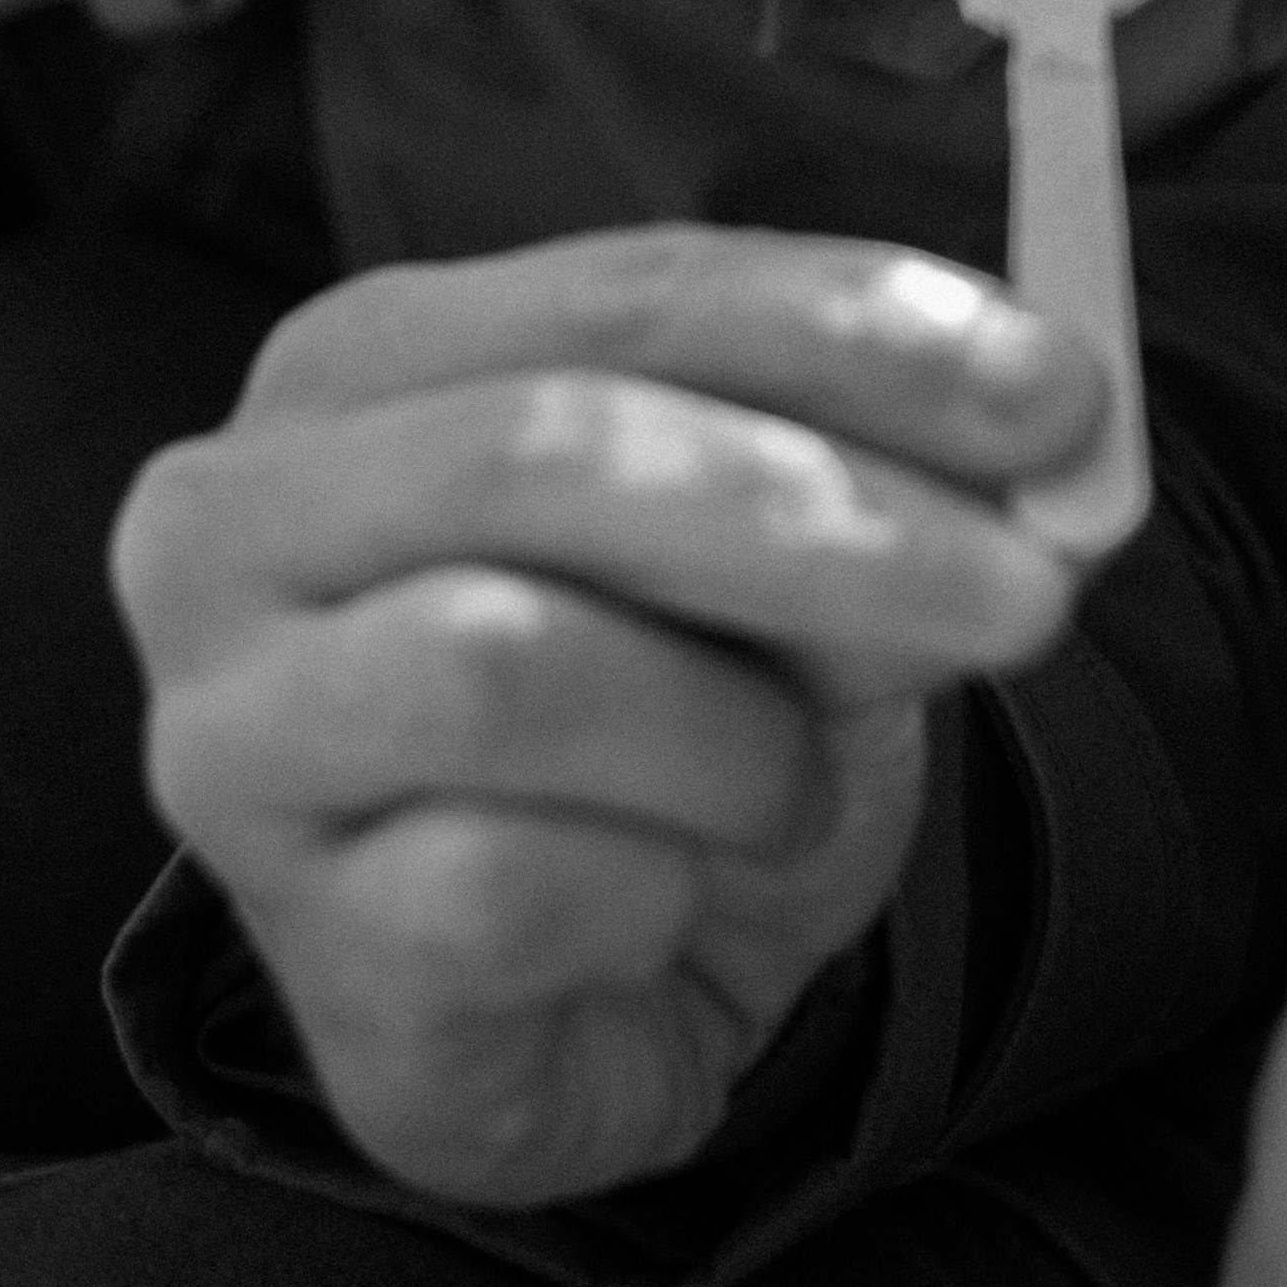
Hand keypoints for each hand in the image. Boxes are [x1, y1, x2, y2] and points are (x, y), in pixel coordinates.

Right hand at [109, 227, 1101, 1206]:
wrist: (572, 997)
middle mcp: (244, 514)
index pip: (627, 289)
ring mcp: (231, 728)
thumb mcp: (787, 568)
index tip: (1055, 386)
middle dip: (822, 513)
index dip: (849, 324)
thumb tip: (1044, 425)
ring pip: (510, 666)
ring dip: (731, 738)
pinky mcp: (292, 934)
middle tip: (1030, 591)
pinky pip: (505, 888)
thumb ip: (879, 474)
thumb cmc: (663, 719)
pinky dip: (652, 895)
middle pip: (545, 448)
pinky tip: (661, 904)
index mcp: (370, 358)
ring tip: (786, 792)